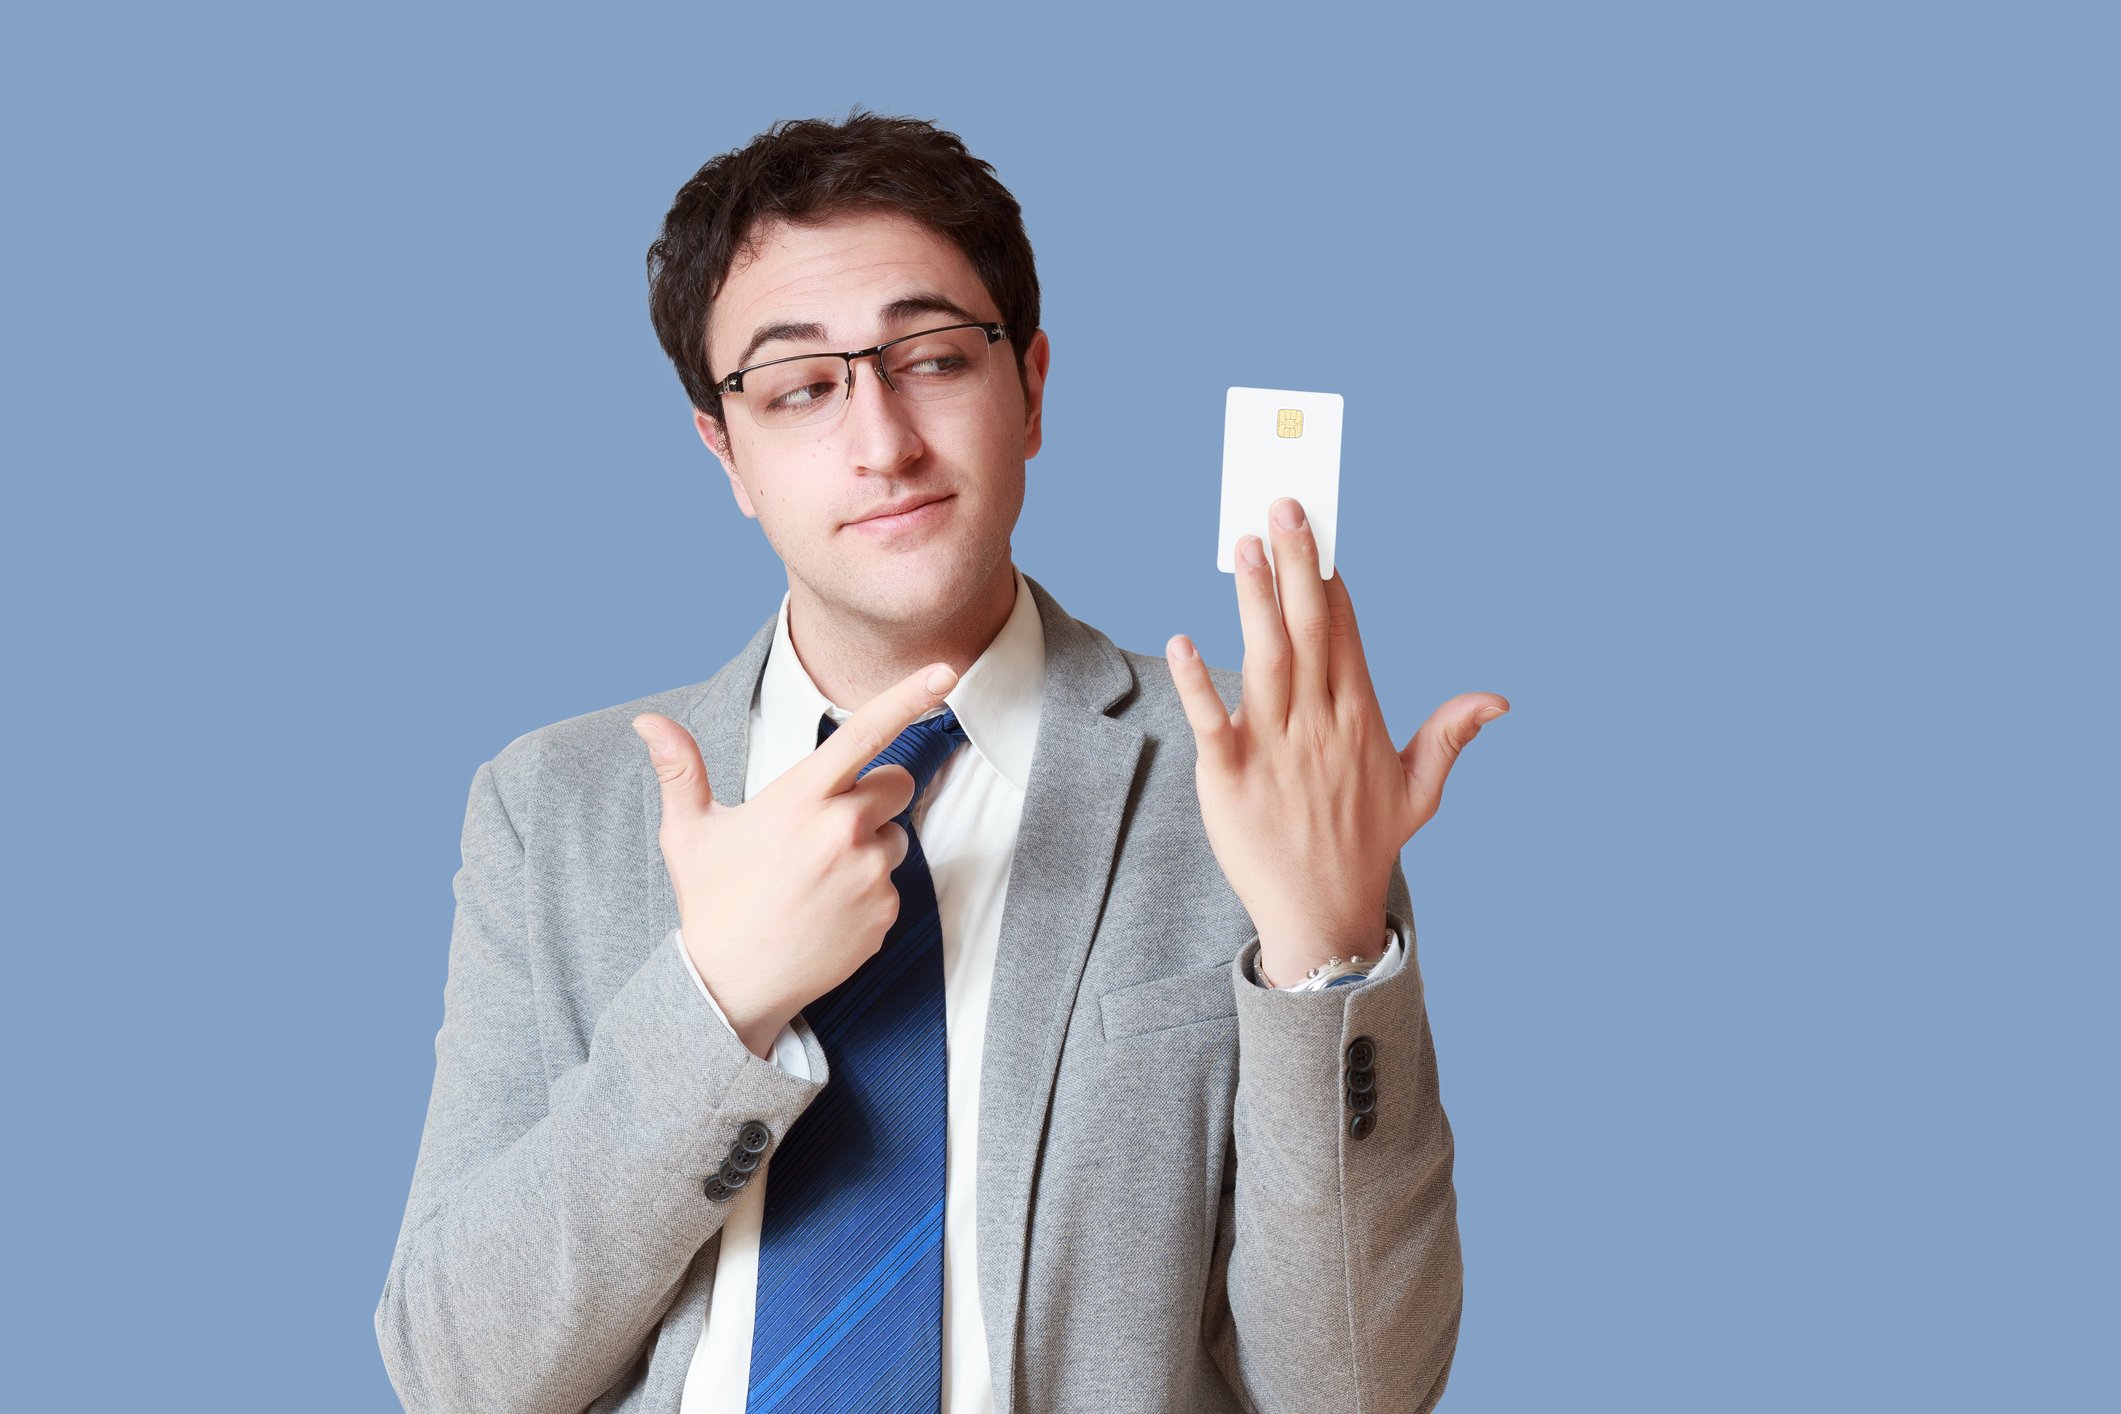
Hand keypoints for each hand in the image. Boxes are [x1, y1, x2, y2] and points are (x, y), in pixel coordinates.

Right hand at [630, 662, 958, 1057]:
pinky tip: (829, 910)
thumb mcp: (689, 833)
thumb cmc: (711, 903)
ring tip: (819, 877)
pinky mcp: (885, 913)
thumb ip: (680, 770)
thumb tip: (648, 721)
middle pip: (896, 782)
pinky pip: (893, 883)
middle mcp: (842, 831)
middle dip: (872, 795)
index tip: (944, 671)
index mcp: (799, 800)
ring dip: (871, 846)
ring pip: (896, 835)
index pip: (863, 733)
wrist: (731, 987)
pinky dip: (870, 891)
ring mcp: (869, 874)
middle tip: (825, 827)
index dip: (908, 697)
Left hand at [1167, 496, 1507, 985]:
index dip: (1330, 577)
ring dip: (1254, 600)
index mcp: (1359, 718)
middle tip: (1282, 506)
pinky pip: (1212, 721)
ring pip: (1265, 659)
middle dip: (1296, 565)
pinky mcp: (1230, 777)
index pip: (1345, 633)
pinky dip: (1197, 683)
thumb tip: (1499, 700)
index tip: (1318, 530)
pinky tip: (1182, 641)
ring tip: (1244, 545)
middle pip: (1308, 629)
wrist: (1322, 913)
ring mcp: (1274, 749)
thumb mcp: (1420, 790)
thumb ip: (1451, 735)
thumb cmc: (1366, 845)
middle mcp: (1319, 724)